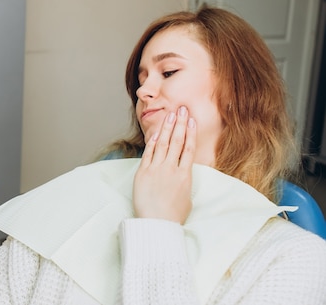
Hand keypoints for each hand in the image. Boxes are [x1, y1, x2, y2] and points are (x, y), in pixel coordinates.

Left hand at [133, 106, 195, 223]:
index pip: (188, 148)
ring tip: (170, 115)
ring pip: (162, 144)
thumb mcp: (186, 198)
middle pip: (176, 141)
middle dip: (179, 124)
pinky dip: (151, 142)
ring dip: (166, 128)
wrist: (157, 224)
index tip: (191, 120)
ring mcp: (156, 170)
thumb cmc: (173, 216)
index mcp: (185, 176)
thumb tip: (182, 173)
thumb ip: (184, 181)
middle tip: (182, 109)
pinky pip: (148, 153)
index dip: (190, 132)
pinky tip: (155, 133)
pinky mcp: (143, 173)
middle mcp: (171, 169)